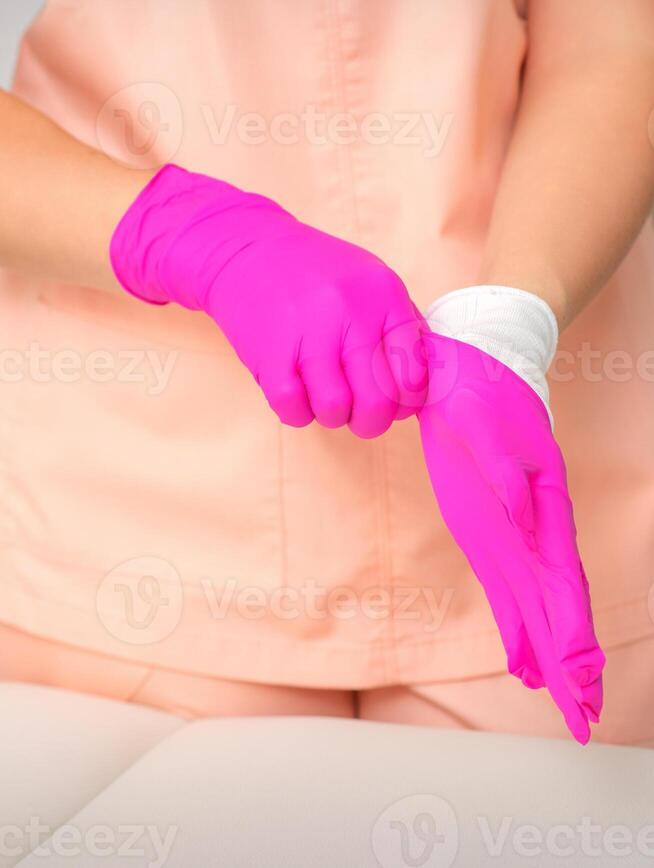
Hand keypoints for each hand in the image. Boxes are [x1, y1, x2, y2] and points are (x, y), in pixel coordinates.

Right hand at [110, 164, 427, 436]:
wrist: (246, 250)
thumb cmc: (316, 273)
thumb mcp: (371, 283)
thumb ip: (402, 327)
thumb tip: (426, 383)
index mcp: (384, 297)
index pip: (414, 376)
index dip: (406, 402)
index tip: (393, 401)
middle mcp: (350, 314)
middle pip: (378, 403)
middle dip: (371, 421)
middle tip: (359, 411)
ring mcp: (308, 334)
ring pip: (335, 410)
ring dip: (332, 416)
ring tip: (324, 393)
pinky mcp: (270, 354)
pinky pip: (294, 410)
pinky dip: (298, 412)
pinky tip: (297, 390)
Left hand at [419, 286, 604, 742]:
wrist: (466, 362)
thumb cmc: (478, 389)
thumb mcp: (482, 423)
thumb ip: (502, 471)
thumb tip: (525, 517)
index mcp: (540, 503)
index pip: (562, 582)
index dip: (571, 635)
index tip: (580, 682)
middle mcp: (532, 526)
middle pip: (558, 606)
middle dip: (570, 663)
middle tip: (583, 719)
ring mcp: (511, 529)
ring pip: (536, 603)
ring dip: (549, 653)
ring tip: (564, 701)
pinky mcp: (486, 525)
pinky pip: (507, 584)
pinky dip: (517, 625)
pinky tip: (520, 657)